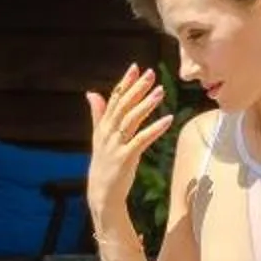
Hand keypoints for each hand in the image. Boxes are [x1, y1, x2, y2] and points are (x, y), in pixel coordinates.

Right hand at [83, 64, 172, 236]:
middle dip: (137, 88)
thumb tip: (91, 93)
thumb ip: (97, 114)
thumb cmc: (104, 164)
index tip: (135, 67)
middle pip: (123, 106)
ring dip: (146, 104)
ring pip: (131, 120)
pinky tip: (168, 120)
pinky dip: (155, 129)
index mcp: (103, 126)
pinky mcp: (125, 158)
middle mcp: (108, 133)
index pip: (114, 99)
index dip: (125, 83)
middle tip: (150, 73)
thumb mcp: (99, 137)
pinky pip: (142, 140)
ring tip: (160, 91)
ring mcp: (116, 145)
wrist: (101, 193)